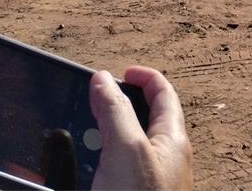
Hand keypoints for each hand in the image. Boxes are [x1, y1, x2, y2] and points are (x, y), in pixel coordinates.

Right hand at [90, 67, 191, 190]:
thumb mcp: (127, 149)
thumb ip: (116, 112)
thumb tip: (103, 78)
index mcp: (172, 138)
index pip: (163, 93)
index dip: (143, 77)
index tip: (120, 73)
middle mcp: (164, 157)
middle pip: (141, 116)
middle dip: (114, 107)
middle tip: (90, 108)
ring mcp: (150, 178)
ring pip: (124, 145)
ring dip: (101, 138)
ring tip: (80, 141)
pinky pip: (115, 169)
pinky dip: (96, 164)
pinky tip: (83, 172)